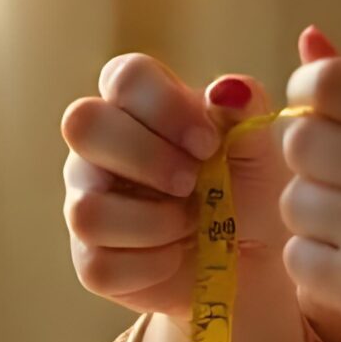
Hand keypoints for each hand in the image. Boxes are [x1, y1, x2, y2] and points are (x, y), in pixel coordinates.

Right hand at [59, 35, 337, 323]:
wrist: (252, 262)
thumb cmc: (248, 191)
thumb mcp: (258, 152)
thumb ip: (245, 115)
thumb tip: (227, 90)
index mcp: (138, 104)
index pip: (125, 76)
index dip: (164, 106)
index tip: (208, 142)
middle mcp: (99, 147)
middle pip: (82, 124)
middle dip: (146, 157)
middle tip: (193, 183)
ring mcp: (86, 200)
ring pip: (87, 208)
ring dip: (155, 222)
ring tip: (193, 225)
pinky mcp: (89, 260)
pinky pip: (100, 265)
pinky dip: (152, 265)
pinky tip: (177, 256)